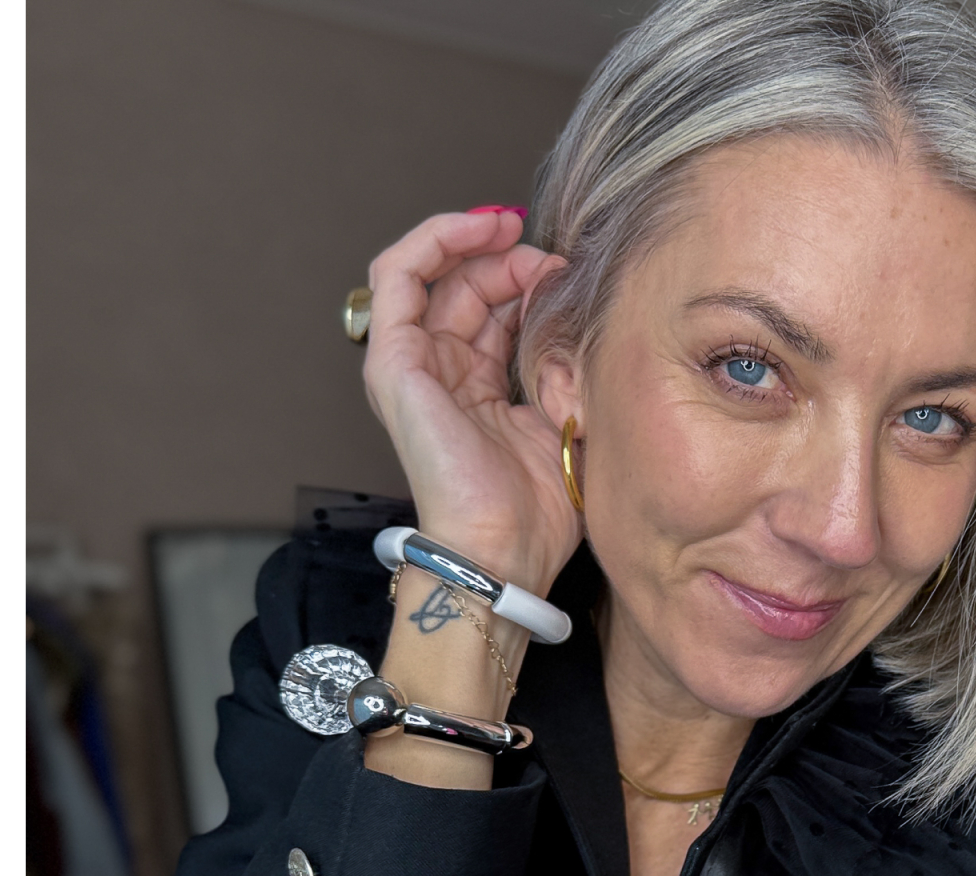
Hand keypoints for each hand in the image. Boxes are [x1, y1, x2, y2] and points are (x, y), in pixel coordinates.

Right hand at [363, 210, 577, 596]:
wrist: (504, 547)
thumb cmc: (535, 509)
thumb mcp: (564, 421)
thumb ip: (565, 368)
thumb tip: (582, 315)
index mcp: (474, 391)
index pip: (492, 311)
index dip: (525, 278)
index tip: (565, 271)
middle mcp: (438, 374)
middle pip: (464, 287)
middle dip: (508, 258)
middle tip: (549, 258)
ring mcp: (410, 366)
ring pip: (429, 271)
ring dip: (472, 240)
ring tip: (511, 228)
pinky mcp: (393, 362)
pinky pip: (398, 275)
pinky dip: (434, 239)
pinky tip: (479, 229)